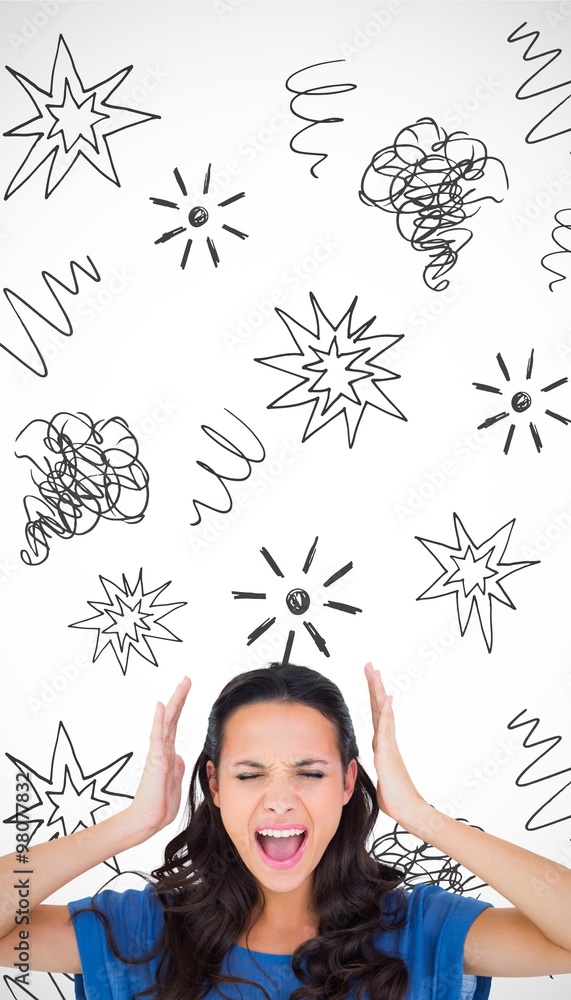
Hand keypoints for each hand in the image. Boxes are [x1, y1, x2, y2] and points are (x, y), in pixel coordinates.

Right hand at [127, 676, 190, 838]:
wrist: (148, 821)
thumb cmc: (159, 806)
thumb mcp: (175, 783)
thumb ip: (177, 767)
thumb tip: (179, 755)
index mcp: (168, 754)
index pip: (175, 724)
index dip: (181, 706)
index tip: (186, 689)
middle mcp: (162, 749)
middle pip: (172, 717)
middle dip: (180, 697)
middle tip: (187, 678)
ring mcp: (158, 753)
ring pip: (166, 722)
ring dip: (174, 702)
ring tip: (182, 685)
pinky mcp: (155, 761)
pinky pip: (157, 737)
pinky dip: (159, 720)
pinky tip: (160, 706)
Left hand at [364, 663, 424, 825]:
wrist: (408, 810)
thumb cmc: (395, 796)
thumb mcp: (382, 776)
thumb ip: (380, 764)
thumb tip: (377, 761)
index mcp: (383, 744)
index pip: (377, 714)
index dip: (374, 696)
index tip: (373, 680)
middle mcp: (386, 740)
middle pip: (379, 706)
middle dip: (374, 685)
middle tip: (371, 666)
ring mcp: (388, 744)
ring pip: (382, 712)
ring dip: (378, 691)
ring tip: (375, 673)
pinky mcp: (387, 752)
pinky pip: (386, 728)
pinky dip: (386, 711)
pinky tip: (386, 698)